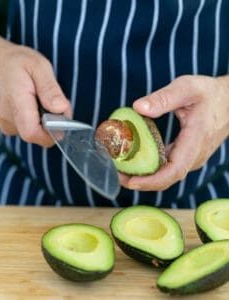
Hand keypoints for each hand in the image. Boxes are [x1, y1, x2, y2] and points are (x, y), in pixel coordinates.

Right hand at [0, 32, 70, 146]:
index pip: (33, 134)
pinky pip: (28, 129)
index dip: (52, 132)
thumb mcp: (38, 66)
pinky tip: (34, 104)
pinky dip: (36, 119)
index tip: (61, 116)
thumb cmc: (15, 62)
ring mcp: (6, 123)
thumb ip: (50, 89)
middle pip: (38, 135)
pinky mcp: (7, 125)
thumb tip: (61, 109)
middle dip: (53, 123)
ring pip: (35, 133)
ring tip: (41, 99)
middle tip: (54, 101)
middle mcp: (7, 118)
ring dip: (45, 120)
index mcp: (15, 103)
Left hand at [120, 75, 228, 190]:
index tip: (132, 182)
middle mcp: (195, 155)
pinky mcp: (188, 155)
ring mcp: (193, 157)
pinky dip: (153, 170)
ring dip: (146, 178)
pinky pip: (170, 168)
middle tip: (118, 176)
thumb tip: (138, 108)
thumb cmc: (210, 94)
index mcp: (195, 141)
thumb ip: (163, 98)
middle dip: (143, 182)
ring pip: (168, 175)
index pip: (174, 170)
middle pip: (168, 178)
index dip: (152, 180)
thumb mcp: (187, 88)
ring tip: (123, 172)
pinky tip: (138, 163)